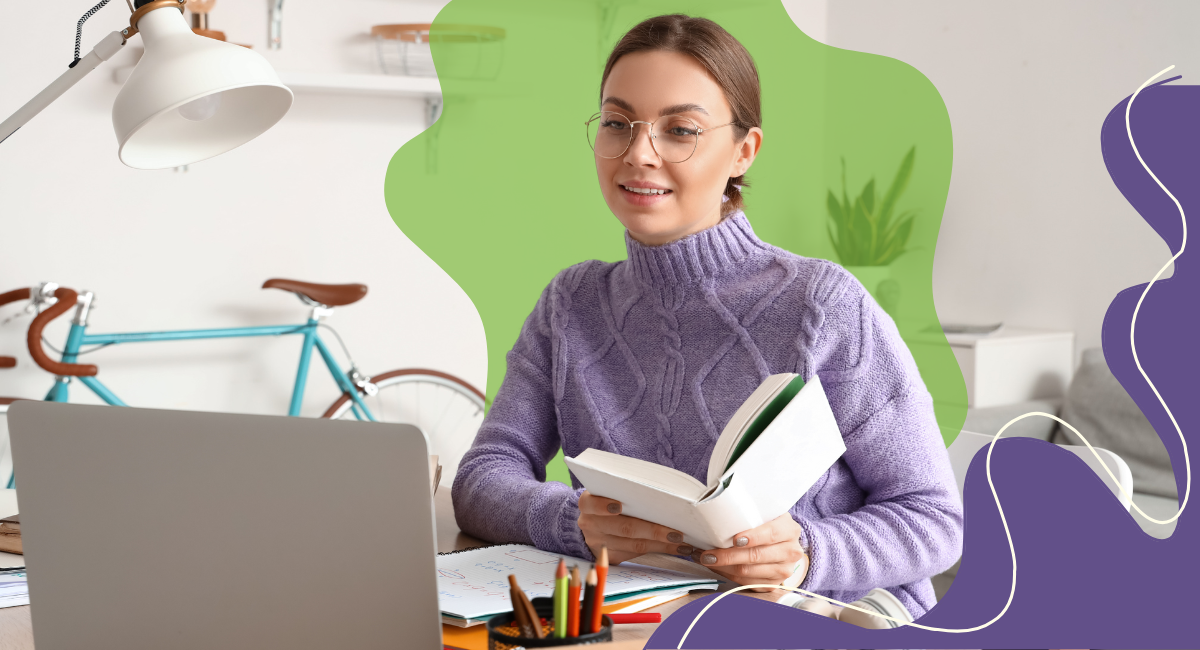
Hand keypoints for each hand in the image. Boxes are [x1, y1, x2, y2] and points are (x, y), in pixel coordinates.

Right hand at [577, 490, 695, 563]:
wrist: (594, 521)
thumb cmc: (610, 499)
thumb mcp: (610, 491)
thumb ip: (625, 491)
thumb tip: (661, 495)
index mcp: (587, 503)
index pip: (591, 504)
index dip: (603, 506)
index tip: (619, 506)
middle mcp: (590, 524)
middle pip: (623, 528)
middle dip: (652, 530)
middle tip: (675, 532)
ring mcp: (599, 543)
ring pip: (634, 544)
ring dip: (661, 543)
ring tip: (681, 541)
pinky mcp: (611, 556)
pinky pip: (637, 554)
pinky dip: (659, 550)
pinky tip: (675, 548)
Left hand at [690, 513, 807, 592]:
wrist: (781, 542)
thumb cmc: (767, 524)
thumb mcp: (765, 513)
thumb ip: (749, 512)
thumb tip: (721, 510)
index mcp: (789, 529)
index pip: (772, 533)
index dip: (753, 537)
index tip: (735, 539)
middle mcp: (791, 551)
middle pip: (756, 556)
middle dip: (728, 556)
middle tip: (707, 554)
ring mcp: (784, 570)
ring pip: (748, 572)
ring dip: (724, 567)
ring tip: (707, 560)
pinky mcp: (774, 584)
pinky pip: (747, 583)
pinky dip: (729, 575)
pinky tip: (718, 568)